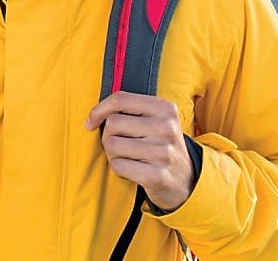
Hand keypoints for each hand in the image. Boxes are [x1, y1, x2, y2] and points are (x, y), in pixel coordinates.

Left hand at [84, 91, 196, 212]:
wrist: (186, 178)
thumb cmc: (161, 145)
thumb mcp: (157, 121)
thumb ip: (131, 111)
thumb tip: (93, 117)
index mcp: (166, 108)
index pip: (121, 99)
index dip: (99, 109)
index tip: (91, 121)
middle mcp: (166, 127)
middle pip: (113, 123)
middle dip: (108, 136)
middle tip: (120, 144)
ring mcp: (163, 152)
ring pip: (112, 145)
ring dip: (113, 154)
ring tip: (127, 157)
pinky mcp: (156, 175)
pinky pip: (118, 166)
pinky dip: (118, 169)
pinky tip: (132, 169)